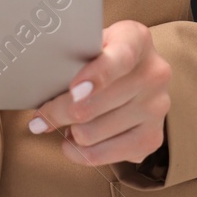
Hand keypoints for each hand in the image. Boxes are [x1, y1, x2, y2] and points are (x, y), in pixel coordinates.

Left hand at [30, 19, 170, 167]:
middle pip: (94, 104)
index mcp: (137, 40)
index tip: (73, 89)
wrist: (135, 72)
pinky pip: (102, 156)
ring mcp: (156, 108)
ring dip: (68, 132)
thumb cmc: (102, 55)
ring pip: (91, 133)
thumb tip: (40, 80)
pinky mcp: (152, 138)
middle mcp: (154, 74)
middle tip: (40, 116)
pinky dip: (79, 153)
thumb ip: (73, 54)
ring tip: (64, 124)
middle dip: (58, 112)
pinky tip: (75, 141)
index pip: (120, 58)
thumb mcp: (91, 42)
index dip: (96, 75)